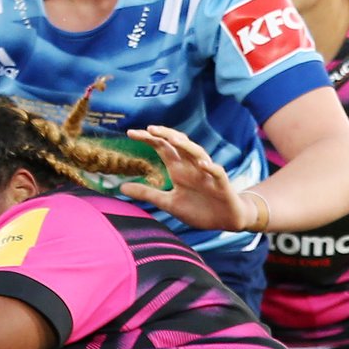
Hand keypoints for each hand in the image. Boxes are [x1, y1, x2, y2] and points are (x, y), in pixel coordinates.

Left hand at [119, 126, 245, 228]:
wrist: (226, 220)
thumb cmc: (198, 208)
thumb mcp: (168, 203)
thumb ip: (147, 193)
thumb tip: (121, 186)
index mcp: (179, 170)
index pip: (162, 148)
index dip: (148, 139)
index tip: (130, 133)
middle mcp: (192, 167)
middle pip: (179, 145)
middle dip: (165, 135)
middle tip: (149, 128)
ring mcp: (207, 174)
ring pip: (198, 153)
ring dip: (186, 145)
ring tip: (173, 138)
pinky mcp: (222, 185)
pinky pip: (217, 173)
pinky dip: (211, 168)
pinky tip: (203, 165)